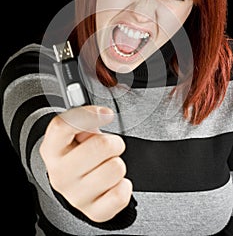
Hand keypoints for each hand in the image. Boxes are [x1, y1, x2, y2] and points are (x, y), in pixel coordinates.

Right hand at [39, 106, 132, 221]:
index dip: (88, 115)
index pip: (63, 126)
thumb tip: (102, 114)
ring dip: (116, 163)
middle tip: (108, 146)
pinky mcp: (93, 212)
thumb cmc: (78, 153)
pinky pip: (121, 194)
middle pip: (101, 146)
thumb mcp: (76, 132)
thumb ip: (85, 119)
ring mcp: (75, 196)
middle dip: (112, 142)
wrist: (75, 182)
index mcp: (52, 149)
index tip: (106, 113)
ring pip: (116, 168)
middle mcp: (60, 174)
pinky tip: (112, 182)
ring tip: (105, 165)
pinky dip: (123, 185)